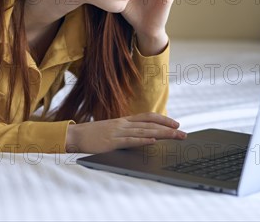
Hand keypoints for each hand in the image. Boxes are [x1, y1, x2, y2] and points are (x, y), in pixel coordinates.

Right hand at [65, 112, 186, 153]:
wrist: (75, 135)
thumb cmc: (91, 135)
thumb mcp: (110, 130)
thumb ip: (124, 132)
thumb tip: (138, 136)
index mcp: (123, 121)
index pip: (147, 117)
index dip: (162, 119)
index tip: (175, 124)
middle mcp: (123, 124)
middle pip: (150, 123)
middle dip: (169, 128)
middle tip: (184, 133)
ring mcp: (118, 132)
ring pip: (145, 131)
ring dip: (163, 134)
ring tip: (176, 136)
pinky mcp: (112, 141)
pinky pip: (130, 140)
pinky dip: (143, 140)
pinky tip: (153, 141)